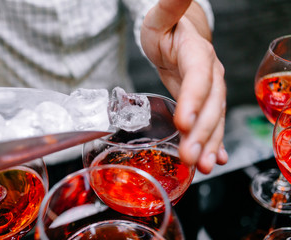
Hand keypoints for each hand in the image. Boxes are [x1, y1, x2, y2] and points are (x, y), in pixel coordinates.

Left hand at [141, 0, 226, 173]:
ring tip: (204, 167)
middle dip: (202, 133)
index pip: (199, 78)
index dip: (194, 100)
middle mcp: (209, 75)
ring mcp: (209, 91)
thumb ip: (171, 5)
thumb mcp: (161, 16)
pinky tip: (215, 158)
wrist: (178, 38)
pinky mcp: (204, 103)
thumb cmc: (165, 29)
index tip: (184, 121)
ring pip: (214, 119)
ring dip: (210, 144)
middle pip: (210, 105)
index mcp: (197, 53)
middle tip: (192, 157)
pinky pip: (211, 124)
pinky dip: (213, 143)